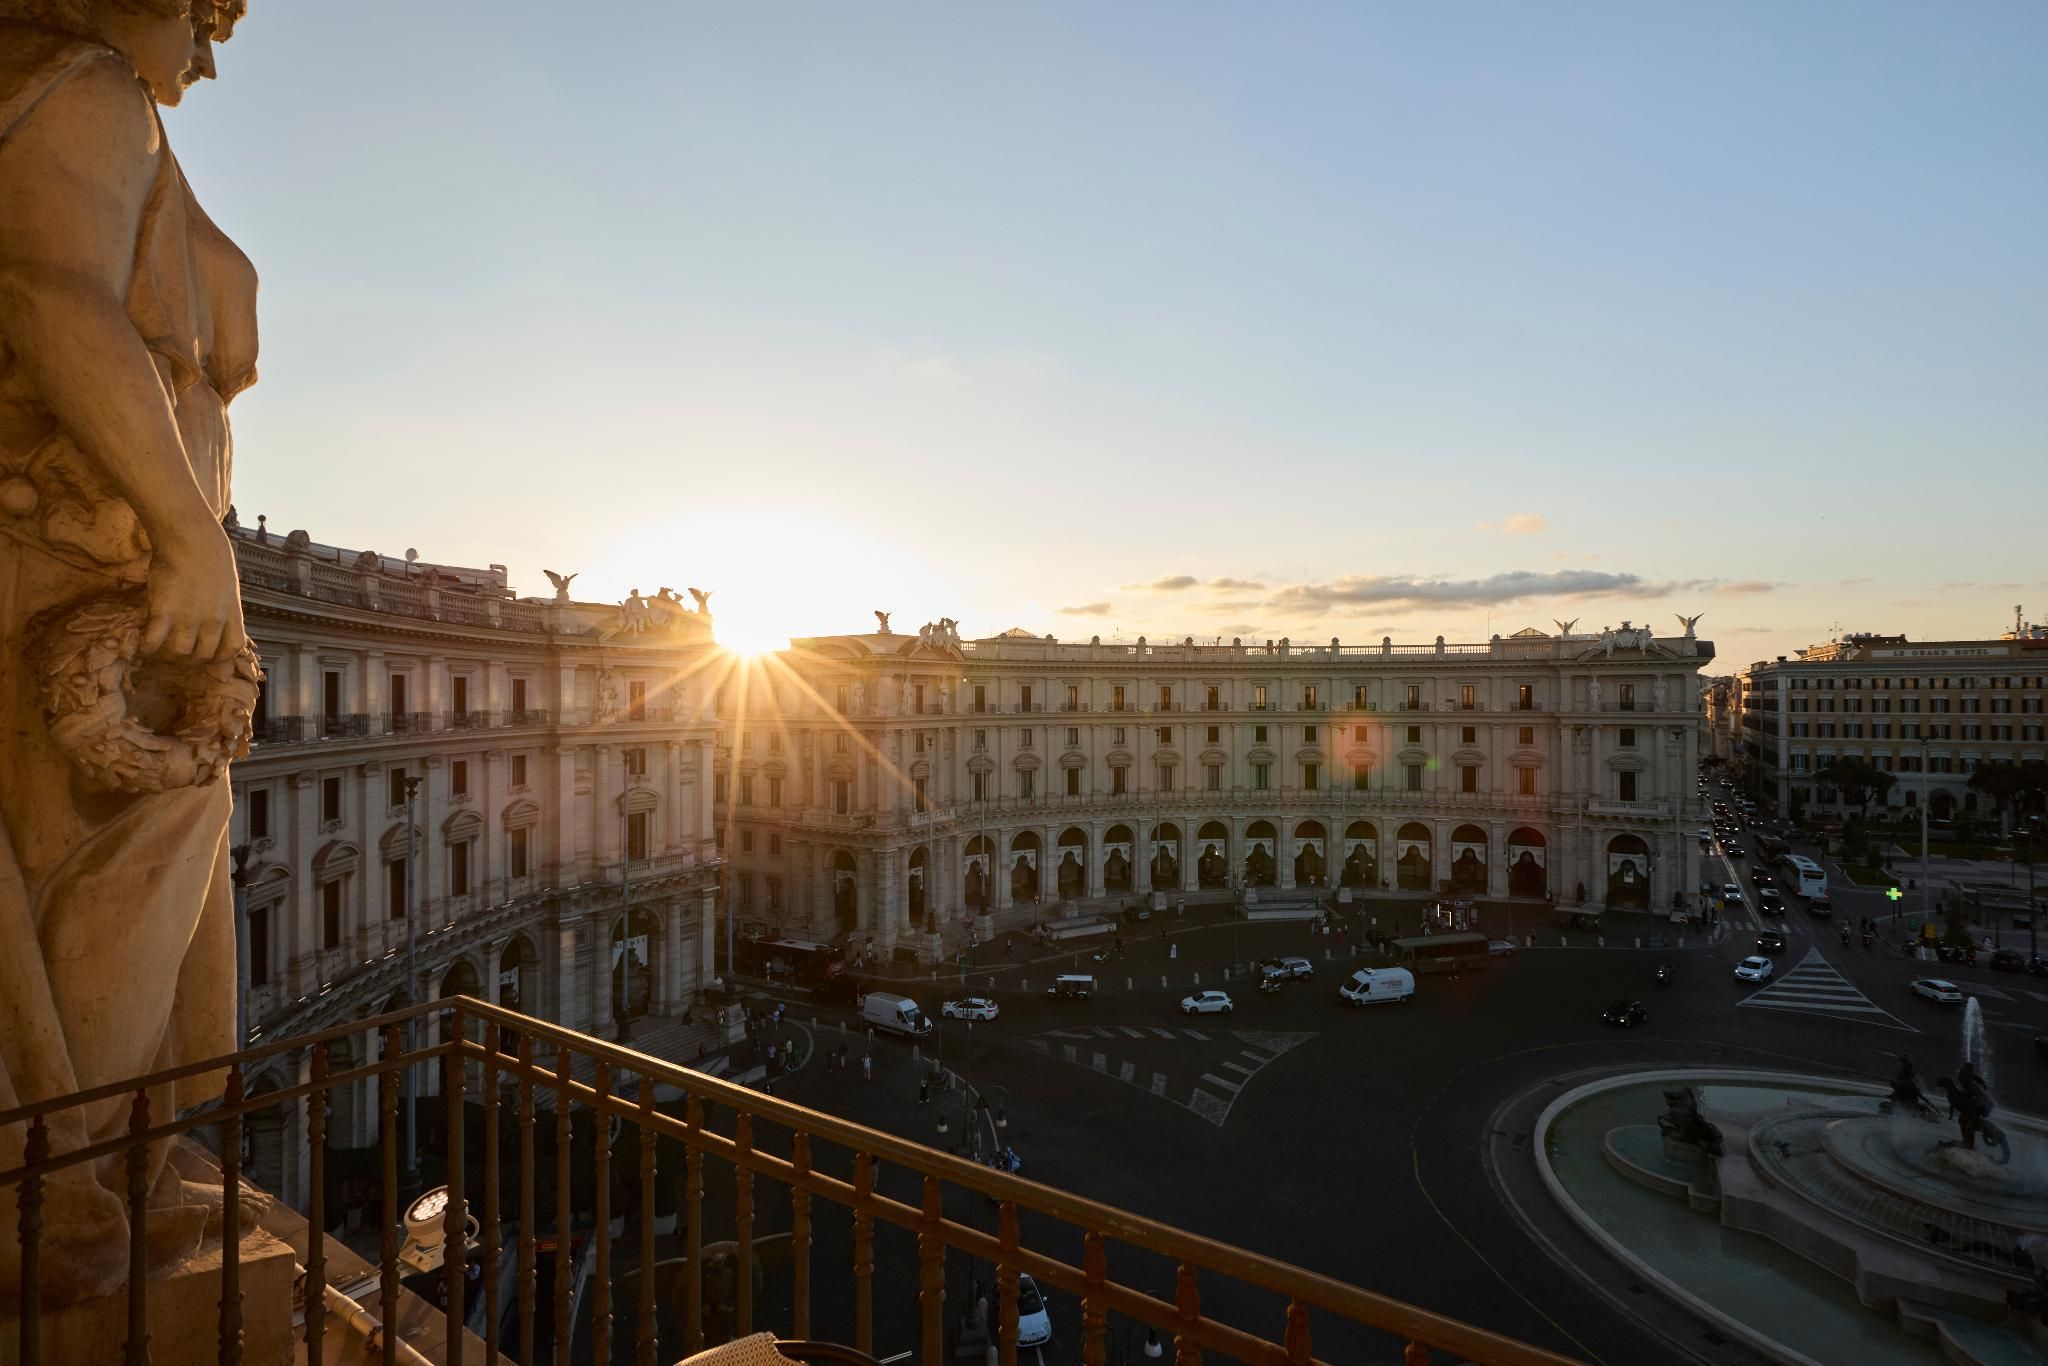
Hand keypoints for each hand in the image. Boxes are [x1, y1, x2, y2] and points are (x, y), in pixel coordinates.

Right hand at [144, 529, 244, 660]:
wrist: (191, 538)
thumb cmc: (209, 556)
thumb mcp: (226, 586)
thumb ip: (220, 607)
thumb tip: (211, 623)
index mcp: (231, 614)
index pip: (232, 649)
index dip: (219, 656)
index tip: (207, 654)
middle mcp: (213, 621)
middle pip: (203, 655)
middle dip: (190, 657)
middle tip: (177, 650)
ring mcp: (189, 618)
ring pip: (180, 653)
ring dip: (168, 654)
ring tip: (161, 647)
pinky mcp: (164, 611)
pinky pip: (154, 642)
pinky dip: (147, 648)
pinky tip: (144, 645)